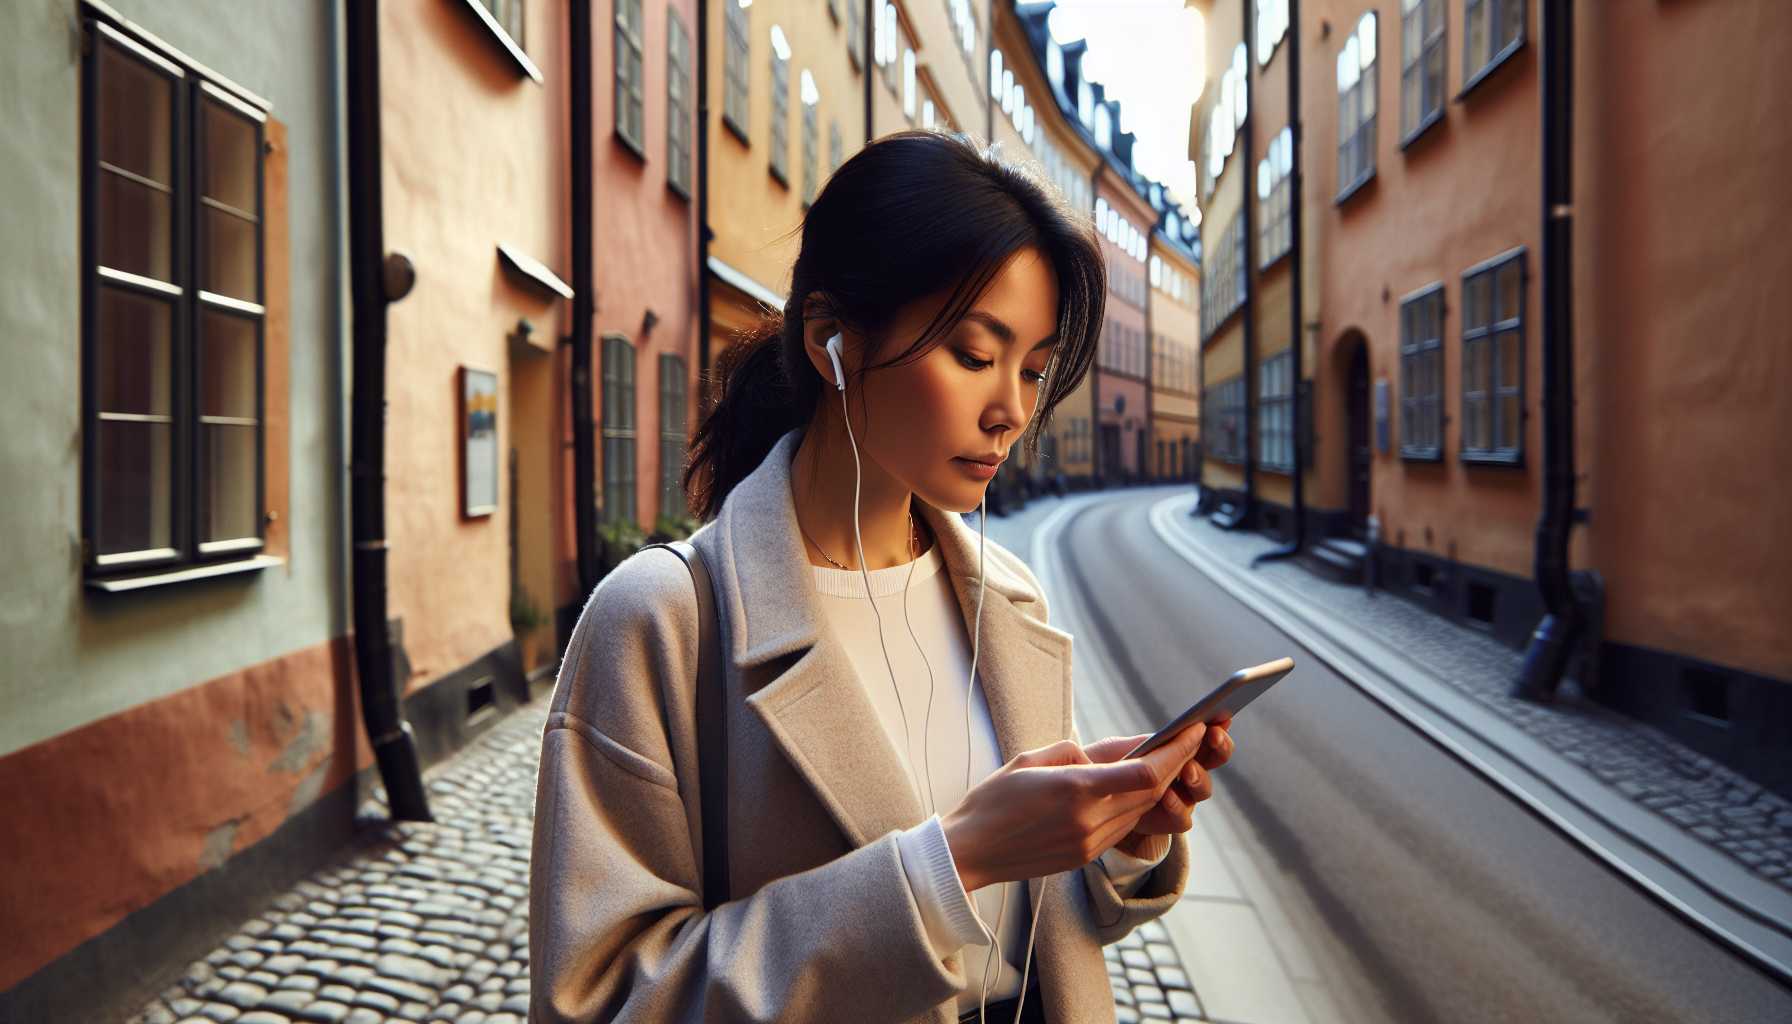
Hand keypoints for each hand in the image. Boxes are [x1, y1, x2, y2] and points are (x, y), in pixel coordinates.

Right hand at [939, 721, 1211, 892]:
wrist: (970, 851)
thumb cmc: (994, 799)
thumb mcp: (1033, 759)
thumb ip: (1081, 752)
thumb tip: (1122, 749)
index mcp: (1075, 790)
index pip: (1146, 772)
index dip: (1177, 751)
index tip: (1194, 730)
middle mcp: (1089, 821)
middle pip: (1153, 791)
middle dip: (1176, 764)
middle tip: (1191, 739)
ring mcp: (1090, 844)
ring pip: (1142, 810)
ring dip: (1158, 785)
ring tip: (1167, 758)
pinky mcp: (1086, 857)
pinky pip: (1124, 826)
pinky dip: (1135, 804)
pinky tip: (1136, 788)